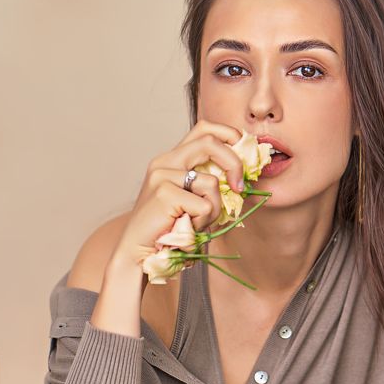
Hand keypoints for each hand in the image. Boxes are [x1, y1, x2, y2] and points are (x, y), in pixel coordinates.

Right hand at [112, 119, 246, 270]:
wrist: (139, 254)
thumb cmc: (170, 231)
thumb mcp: (193, 201)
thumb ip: (211, 184)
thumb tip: (243, 177)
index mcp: (172, 159)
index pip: (205, 129)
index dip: (229, 135)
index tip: (244, 157)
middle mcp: (165, 161)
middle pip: (210, 142)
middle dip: (234, 163)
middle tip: (239, 188)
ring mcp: (162, 176)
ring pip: (211, 183)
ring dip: (214, 210)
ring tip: (196, 224)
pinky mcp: (164, 194)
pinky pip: (205, 206)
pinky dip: (202, 224)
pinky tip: (186, 231)